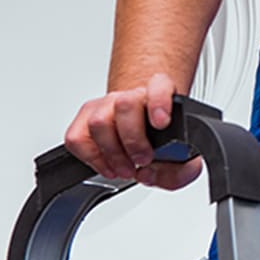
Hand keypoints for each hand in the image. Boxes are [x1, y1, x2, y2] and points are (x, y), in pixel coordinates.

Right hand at [64, 72, 203, 189]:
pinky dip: (91, 157)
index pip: (160, 85)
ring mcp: (105, 105)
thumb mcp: (182, 156)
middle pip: (125, 105)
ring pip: (99, 121)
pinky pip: (76, 137)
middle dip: (133, 140)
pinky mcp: (84, 119)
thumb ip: (183, 170)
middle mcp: (132, 95)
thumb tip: (157, 174)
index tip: (162, 122)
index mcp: (162, 94)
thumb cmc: (162, 140)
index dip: (159, 102)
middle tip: (143, 160)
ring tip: (126, 169)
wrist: (143, 128)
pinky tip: (108, 166)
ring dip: (111, 153)